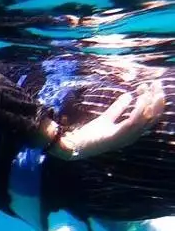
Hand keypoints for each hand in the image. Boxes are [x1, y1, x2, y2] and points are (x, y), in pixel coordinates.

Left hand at [51, 79, 165, 159]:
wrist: (73, 147)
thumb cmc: (89, 135)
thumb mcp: (106, 119)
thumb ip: (117, 108)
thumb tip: (129, 95)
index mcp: (131, 133)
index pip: (149, 117)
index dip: (154, 101)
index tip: (149, 85)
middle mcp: (132, 136)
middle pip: (152, 118)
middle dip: (157, 100)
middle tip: (156, 83)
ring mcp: (125, 138)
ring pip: (146, 119)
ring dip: (150, 102)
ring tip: (149, 88)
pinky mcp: (116, 137)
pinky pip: (133, 122)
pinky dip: (139, 109)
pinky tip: (140, 98)